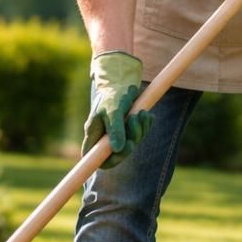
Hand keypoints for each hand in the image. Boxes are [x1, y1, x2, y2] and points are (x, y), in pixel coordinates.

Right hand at [82, 51, 153, 167]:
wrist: (122, 80)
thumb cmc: (113, 94)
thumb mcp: (113, 111)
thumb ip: (115, 130)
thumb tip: (117, 150)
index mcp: (94, 134)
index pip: (94, 158)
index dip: (108, 160)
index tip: (122, 150)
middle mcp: (104, 136)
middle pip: (117, 153)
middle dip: (131, 141)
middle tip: (136, 124)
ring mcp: (117, 132)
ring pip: (131, 143)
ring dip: (140, 130)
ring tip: (142, 114)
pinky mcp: (128, 127)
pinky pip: (139, 134)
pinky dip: (145, 125)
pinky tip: (146, 114)